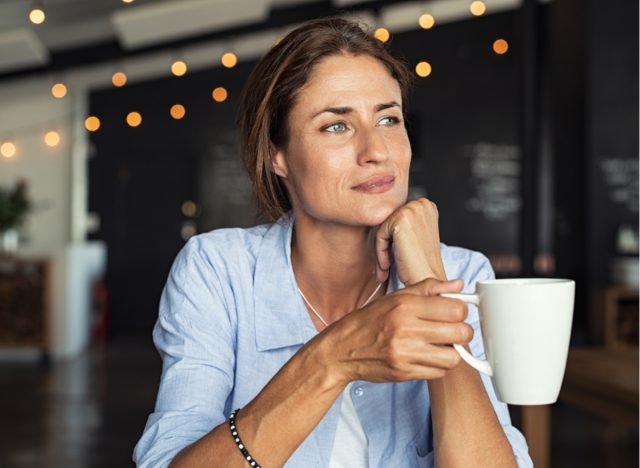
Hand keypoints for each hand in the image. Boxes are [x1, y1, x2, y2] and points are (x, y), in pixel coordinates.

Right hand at [325, 278, 471, 382]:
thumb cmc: (370, 320)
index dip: (460, 311)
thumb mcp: (396, 297)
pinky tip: (426, 356)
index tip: (453, 313)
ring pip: (453, 357)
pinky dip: (437, 366)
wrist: (342, 349)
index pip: (455, 309)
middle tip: (451, 330)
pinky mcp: (404, 373)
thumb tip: (458, 285)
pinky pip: (438, 373)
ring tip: (439, 345)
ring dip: (451, 351)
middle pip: (460, 332)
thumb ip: (429, 289)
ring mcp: (405, 353)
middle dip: (461, 331)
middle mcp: (405, 329)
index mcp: (405, 305)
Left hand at [375, 198, 445, 284]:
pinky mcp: (401, 219)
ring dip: (381, 251)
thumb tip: (380, 217)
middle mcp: (421, 203)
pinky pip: (379, 235)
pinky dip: (380, 253)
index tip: (393, 258)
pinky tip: (386, 267)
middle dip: (385, 245)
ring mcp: (412, 209)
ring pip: (382, 229)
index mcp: (426, 205)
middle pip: (389, 222)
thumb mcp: (414, 236)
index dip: (392, 241)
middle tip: (385, 267)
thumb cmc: (421, 264)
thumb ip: (403, 223)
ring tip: (385, 269)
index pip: (396, 218)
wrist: (428, 279)